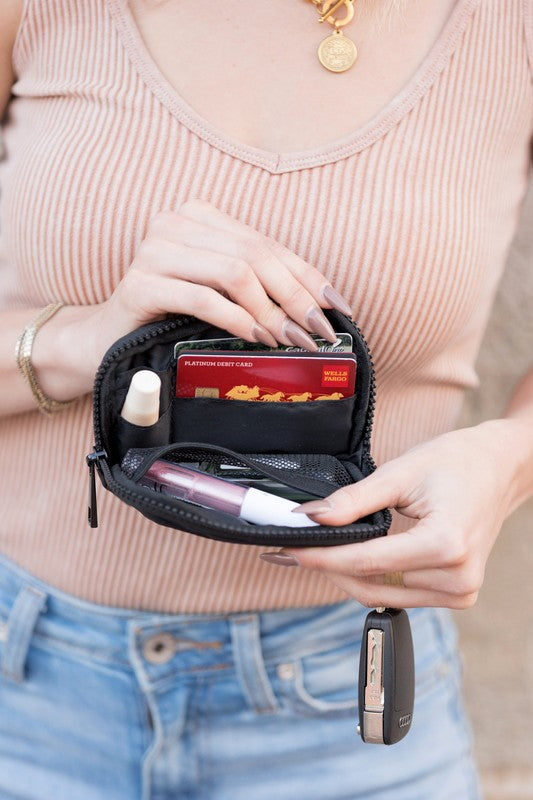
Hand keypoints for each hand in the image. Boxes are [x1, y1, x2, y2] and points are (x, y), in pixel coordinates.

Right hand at [33, 198, 352, 401]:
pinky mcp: (140, 284)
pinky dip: (237, 319)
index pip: (268, 244)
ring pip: (234, 272)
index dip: (309, 277)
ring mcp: (154, 250)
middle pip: (256, 255)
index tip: (338, 309)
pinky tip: (256, 338)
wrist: (108, 340)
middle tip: (319, 333)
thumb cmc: (171, 317)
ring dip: (270, 311)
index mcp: (201, 216)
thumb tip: (316, 309)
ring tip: (288, 340)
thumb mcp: (220, 293)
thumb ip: (257, 286)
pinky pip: (203, 297)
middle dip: (296, 297)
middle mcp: (176, 223)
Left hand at [260, 420, 521, 609]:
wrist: (501, 468)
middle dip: (328, 567)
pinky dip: (373, 578)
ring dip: (348, 575)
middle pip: (370, 584)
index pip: (366, 561)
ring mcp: (460, 591)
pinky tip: (354, 558)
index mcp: (445, 543)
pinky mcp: (458, 595)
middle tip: (292, 548)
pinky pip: (400, 594)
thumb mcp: (400, 472)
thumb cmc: (456, 462)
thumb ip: (354, 501)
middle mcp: (456, 577)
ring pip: (382, 595)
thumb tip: (309, 518)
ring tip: (320, 550)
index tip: (285, 550)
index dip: (320, 557)